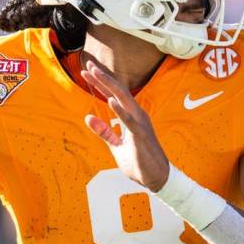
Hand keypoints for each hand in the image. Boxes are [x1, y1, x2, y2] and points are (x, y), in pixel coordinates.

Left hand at [81, 61, 169, 191]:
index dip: (101, 83)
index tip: (87, 72)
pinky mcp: (141, 136)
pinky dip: (120, 110)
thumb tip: (88, 118)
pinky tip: (110, 100)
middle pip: (118, 91)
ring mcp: (140, 124)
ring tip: (95, 73)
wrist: (156, 179)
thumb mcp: (116, 146)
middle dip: (102, 77)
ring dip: (108, 86)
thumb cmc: (139, 162)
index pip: (114, 95)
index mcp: (132, 117)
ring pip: (123, 99)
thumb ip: (104, 132)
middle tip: (88, 64)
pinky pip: (129, 121)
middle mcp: (137, 115)